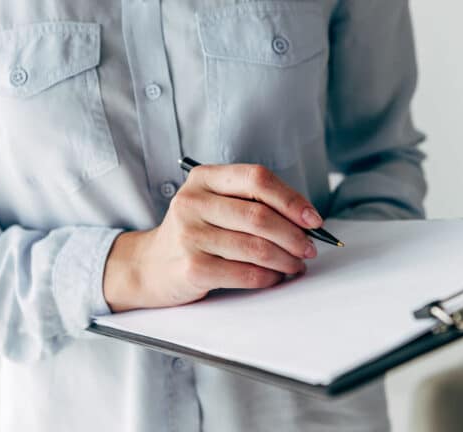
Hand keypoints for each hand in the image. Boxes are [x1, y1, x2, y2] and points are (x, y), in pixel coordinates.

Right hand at [103, 164, 323, 311]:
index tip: (313, 219)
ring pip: (257, 247)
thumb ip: (251, 202)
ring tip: (296, 264)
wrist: (149, 266)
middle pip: (260, 216)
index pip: (257, 179)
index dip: (291, 199)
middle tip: (309, 248)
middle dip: (294, 235)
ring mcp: (190, 235)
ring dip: (286, 260)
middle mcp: (193, 202)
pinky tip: (274, 277)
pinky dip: (269, 278)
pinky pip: (245, 274)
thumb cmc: (193, 233)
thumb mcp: (213, 203)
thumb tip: (305, 220)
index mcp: (203, 178)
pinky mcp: (192, 268)